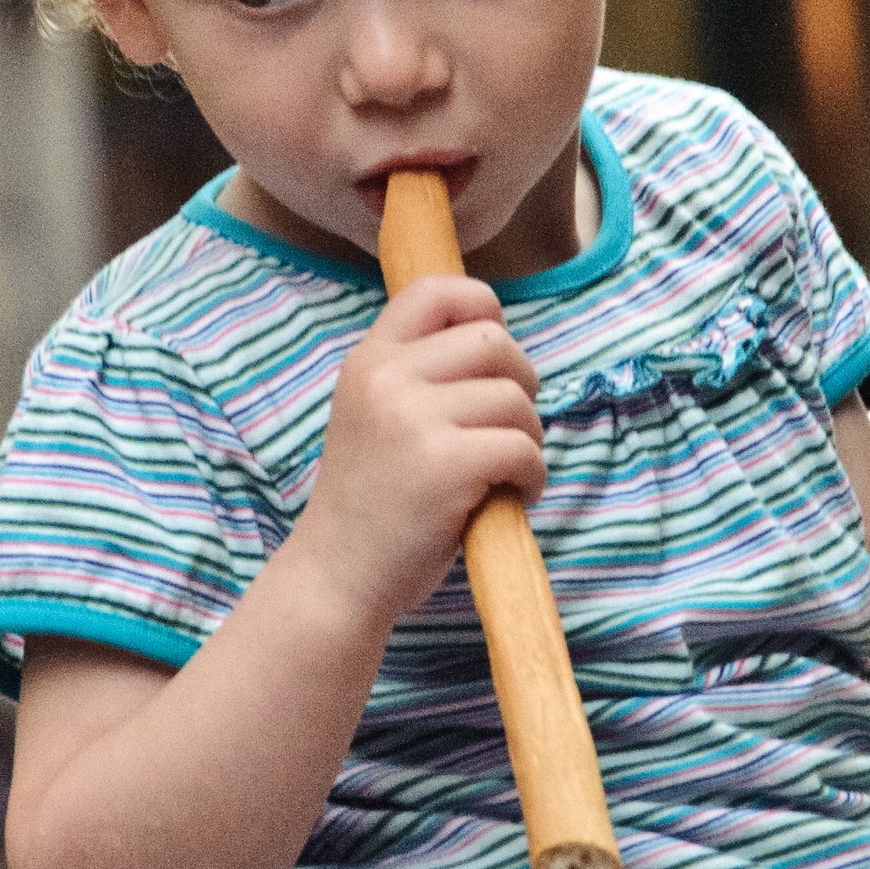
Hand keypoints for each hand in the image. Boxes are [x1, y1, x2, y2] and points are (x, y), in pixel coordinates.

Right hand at [297, 277, 544, 628]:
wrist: (336, 578)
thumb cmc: (371, 504)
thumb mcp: (374, 417)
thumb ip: (418, 377)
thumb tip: (500, 343)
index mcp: (369, 361)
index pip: (435, 290)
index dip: (482, 306)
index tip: (494, 358)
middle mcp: (386, 379)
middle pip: (493, 341)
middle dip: (521, 382)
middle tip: (509, 428)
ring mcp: (413, 420)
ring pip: (515, 398)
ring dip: (528, 437)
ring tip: (505, 473)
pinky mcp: (445, 465)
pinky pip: (523, 448)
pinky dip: (533, 476)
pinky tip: (512, 497)